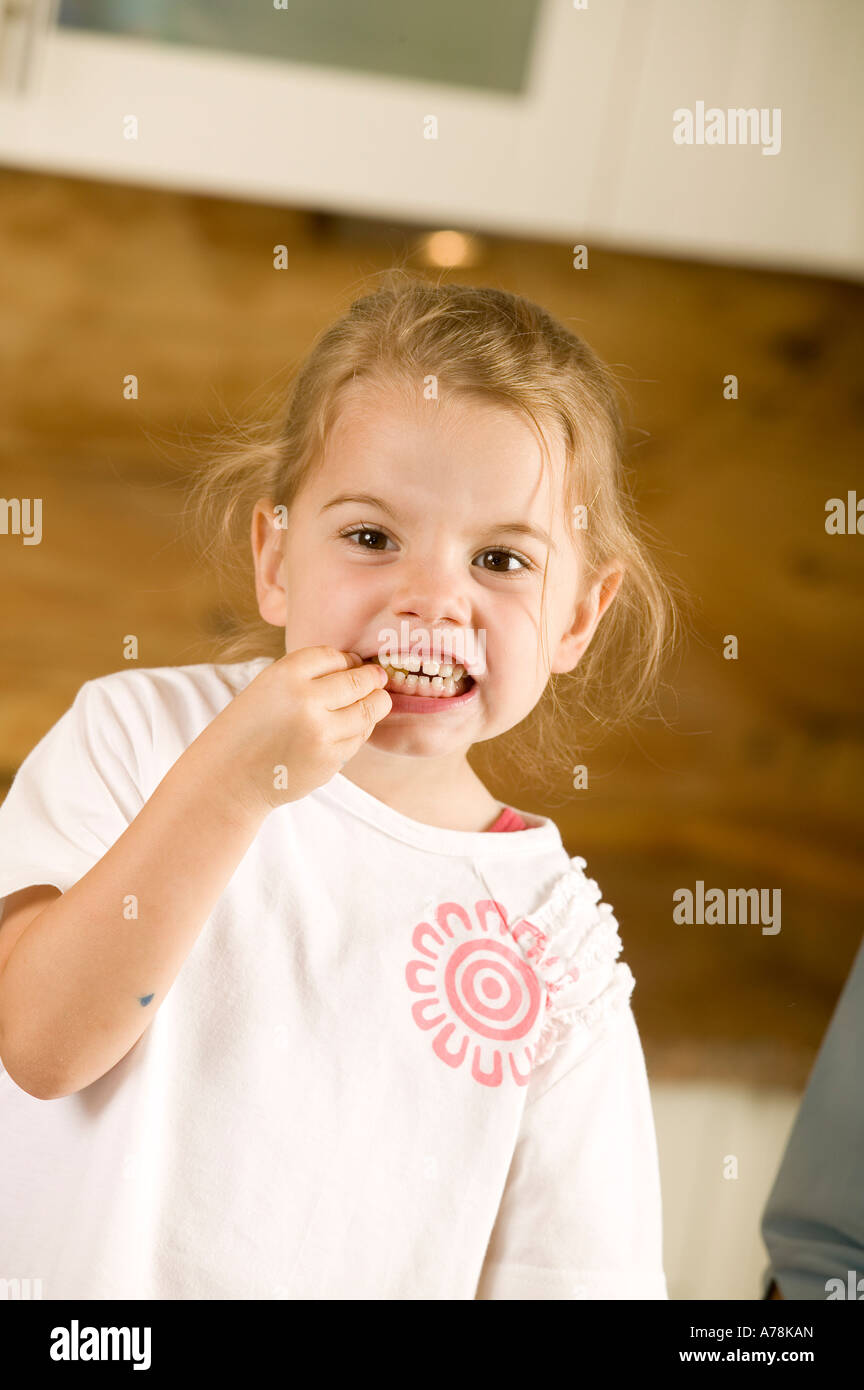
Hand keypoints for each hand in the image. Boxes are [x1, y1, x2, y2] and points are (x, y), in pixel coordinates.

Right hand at [201, 646, 390, 814]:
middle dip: (372, 679)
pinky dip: (360, 730)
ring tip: (374, 701)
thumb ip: (307, 675)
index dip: (347, 661)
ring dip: (376, 704)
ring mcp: (321, 732)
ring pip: (369, 710)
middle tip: (377, 680)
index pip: (335, 656)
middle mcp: (305, 700)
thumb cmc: (249, 729)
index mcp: (285, 674)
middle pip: (360, 680)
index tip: (351, 665)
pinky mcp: (330, 759)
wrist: (229, 778)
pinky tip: (349, 728)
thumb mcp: (267, 687)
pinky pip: (359, 738)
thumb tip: (359, 667)